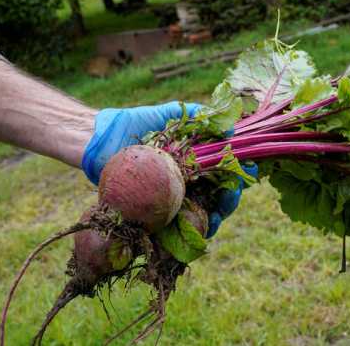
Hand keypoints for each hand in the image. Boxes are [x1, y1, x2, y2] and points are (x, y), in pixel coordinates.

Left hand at [81, 101, 255, 237]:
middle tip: (230, 197)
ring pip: (203, 216)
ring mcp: (173, 200)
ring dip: (215, 219)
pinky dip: (191, 234)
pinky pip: (178, 230)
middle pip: (219, 196)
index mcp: (196, 161)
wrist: (99, 141)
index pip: (226, 171)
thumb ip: (198, 115)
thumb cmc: (135, 125)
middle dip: (230, 199)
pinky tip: (198, 232)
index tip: (250, 170)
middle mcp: (188, 182)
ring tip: (216, 218)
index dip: (240, 173)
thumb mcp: (168, 115)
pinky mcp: (156, 215)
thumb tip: (231, 127)